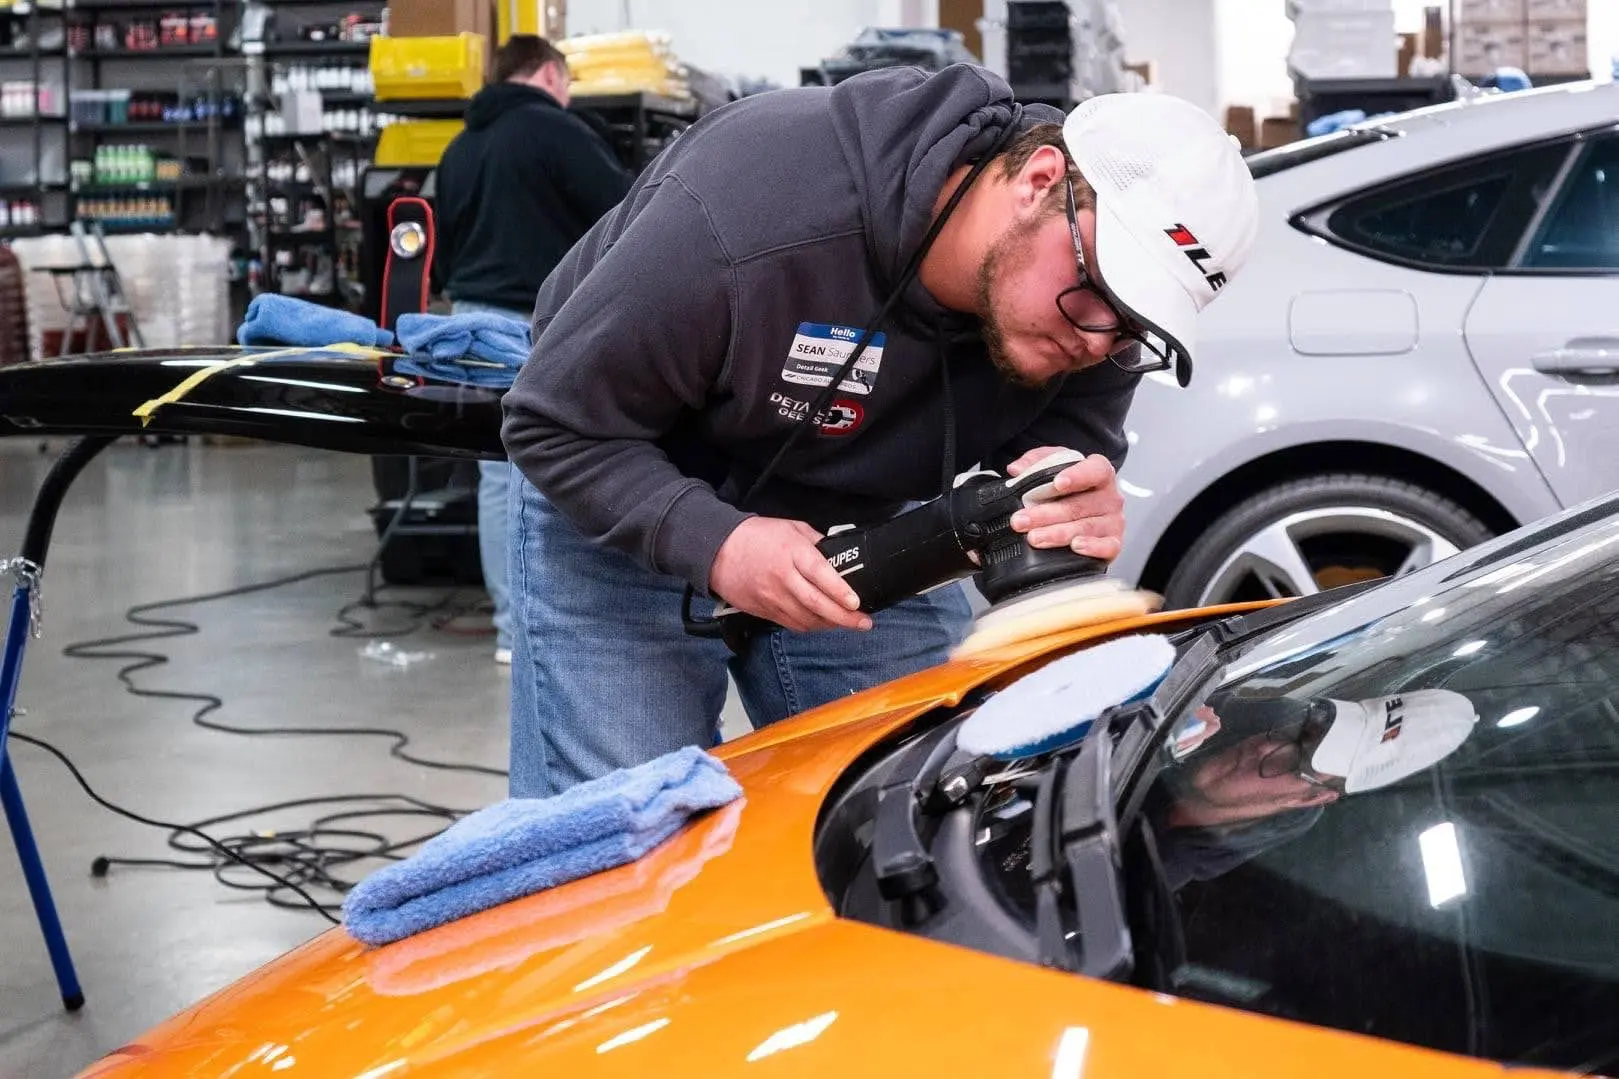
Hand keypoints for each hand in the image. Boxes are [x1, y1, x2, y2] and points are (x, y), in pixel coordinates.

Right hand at [709, 517, 873, 632]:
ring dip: (830, 625)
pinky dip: (811, 626)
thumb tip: (837, 554)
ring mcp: (773, 597)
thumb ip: (816, 542)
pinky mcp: (765, 611)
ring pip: (806, 619)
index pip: (820, 575)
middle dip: (844, 617)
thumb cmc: (757, 536)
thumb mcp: (792, 527)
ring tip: (849, 624)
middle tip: (864, 623)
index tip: (856, 602)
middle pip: (817, 604)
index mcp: (793, 553)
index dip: (839, 591)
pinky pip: (792, 624)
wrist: (718, 551)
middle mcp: (784, 578)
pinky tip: (823, 623)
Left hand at [1003, 446, 1124, 561]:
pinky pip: (1108, 547)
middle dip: (1046, 514)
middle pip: (1079, 506)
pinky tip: (1075, 546)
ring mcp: (1114, 521)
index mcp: (1100, 472)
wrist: (1085, 509)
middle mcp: (1110, 497)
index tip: (1057, 483)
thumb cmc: (1072, 488)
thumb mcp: (1054, 467)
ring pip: (1086, 527)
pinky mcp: (1114, 542)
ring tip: (1034, 537)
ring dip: (1057, 534)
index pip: (1094, 470)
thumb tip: (1016, 469)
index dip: (1077, 476)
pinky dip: (1092, 547)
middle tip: (1021, 520)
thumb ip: (1036, 462)